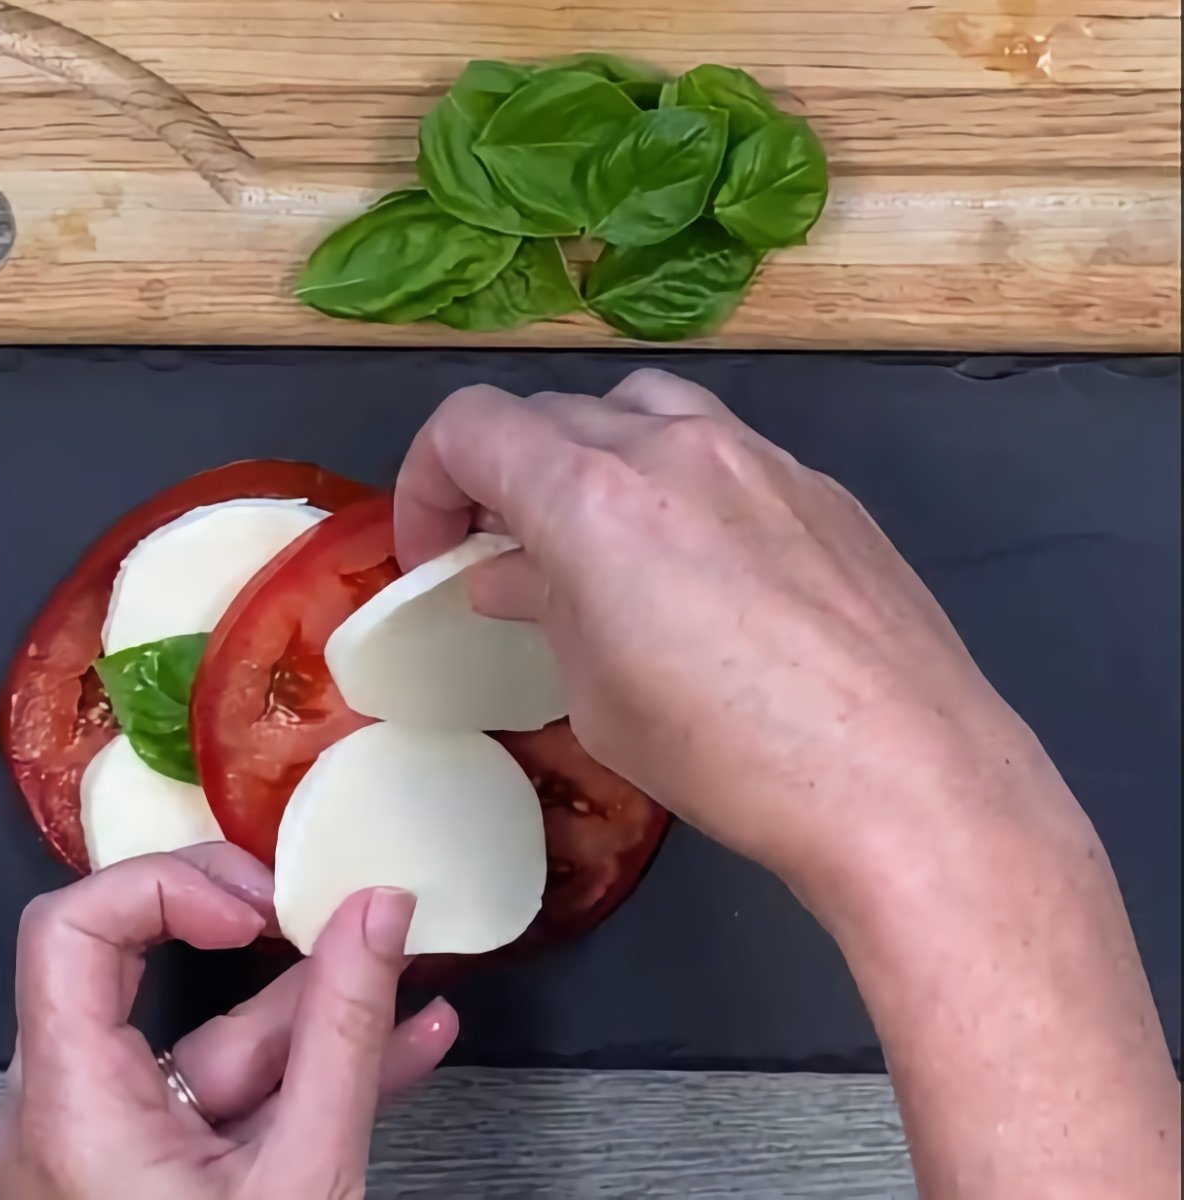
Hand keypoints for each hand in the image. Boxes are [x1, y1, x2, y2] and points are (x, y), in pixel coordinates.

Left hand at [0, 844, 457, 1199]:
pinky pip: (233, 1099)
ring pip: (215, 1046)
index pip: (76, 931)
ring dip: (319, 1014)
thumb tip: (379, 914)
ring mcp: (119, 1155)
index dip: (170, 886)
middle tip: (325, 910)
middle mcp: (74, 1124)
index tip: (260, 905)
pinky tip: (402, 1048)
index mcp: (76, 1115)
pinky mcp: (160, 1180)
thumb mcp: (308, 1175)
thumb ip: (346, 1031)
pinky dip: (311, 1071)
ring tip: (411, 985)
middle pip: (151, 975)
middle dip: (267, 944)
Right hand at [396, 368, 1059, 910]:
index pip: (469, 426)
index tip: (437, 556)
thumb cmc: (727, 753)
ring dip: (593, 459)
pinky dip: (677, 483)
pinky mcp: (821, 487)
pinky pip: (721, 452)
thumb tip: (514, 576)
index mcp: (593, 492)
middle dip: (505, 476)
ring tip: (602, 541)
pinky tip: (703, 567)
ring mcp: (760, 455)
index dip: (428, 484)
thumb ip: (547, 610)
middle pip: (550, 414)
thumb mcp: (599, 696)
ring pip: (642, 409)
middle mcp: (675, 444)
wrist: (905, 775)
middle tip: (508, 559)